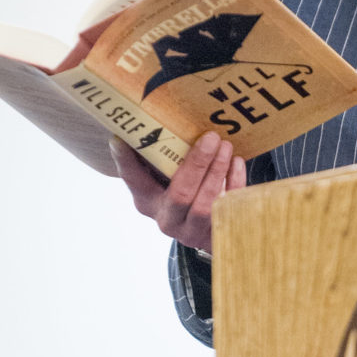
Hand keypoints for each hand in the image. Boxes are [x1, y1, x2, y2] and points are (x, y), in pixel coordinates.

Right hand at [110, 132, 245, 254]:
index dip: (126, 162)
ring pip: (205, 204)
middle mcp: (167, 219)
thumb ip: (161, 158)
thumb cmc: (185, 191)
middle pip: (180, 194)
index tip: (120, 139)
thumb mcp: (168, 179)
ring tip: (225, 145)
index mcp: (148, 202)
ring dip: (217, 171)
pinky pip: (229, 209)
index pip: (134, 181)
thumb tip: (150, 121)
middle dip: (197, 164)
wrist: (210, 230)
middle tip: (211, 137)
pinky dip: (235, 183)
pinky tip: (236, 161)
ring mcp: (192, 231)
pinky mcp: (217, 234)